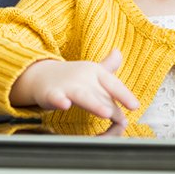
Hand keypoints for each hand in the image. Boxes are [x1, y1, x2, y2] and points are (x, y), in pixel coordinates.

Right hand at [11, 49, 138, 122]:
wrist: (39, 74)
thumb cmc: (70, 76)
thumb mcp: (90, 69)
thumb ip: (108, 66)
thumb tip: (119, 53)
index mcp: (94, 72)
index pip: (112, 83)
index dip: (123, 94)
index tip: (135, 106)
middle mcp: (82, 77)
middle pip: (100, 93)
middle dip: (112, 107)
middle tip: (122, 120)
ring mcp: (67, 85)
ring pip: (82, 96)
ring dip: (94, 104)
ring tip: (105, 113)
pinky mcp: (51, 93)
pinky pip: (56, 97)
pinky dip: (59, 101)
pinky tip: (64, 105)